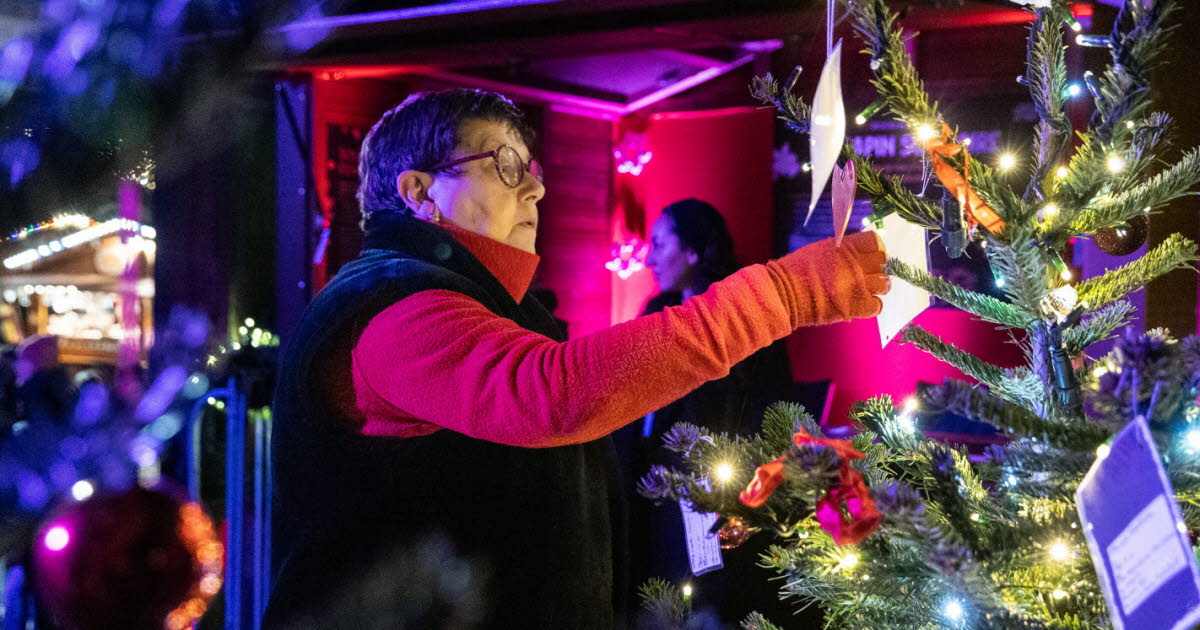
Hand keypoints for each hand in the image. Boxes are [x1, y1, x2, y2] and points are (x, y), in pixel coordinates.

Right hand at [768, 231, 888, 326]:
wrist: (783, 294)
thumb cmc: (796, 271)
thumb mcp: (820, 250)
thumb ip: (842, 250)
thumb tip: (859, 254)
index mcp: (845, 247)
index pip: (875, 241)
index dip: (876, 249)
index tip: (871, 256)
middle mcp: (855, 263)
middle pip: (883, 261)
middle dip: (876, 267)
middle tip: (866, 274)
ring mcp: (857, 285)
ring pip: (884, 283)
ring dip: (875, 287)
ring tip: (863, 290)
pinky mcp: (856, 306)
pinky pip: (877, 305)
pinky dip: (871, 305)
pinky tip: (860, 304)